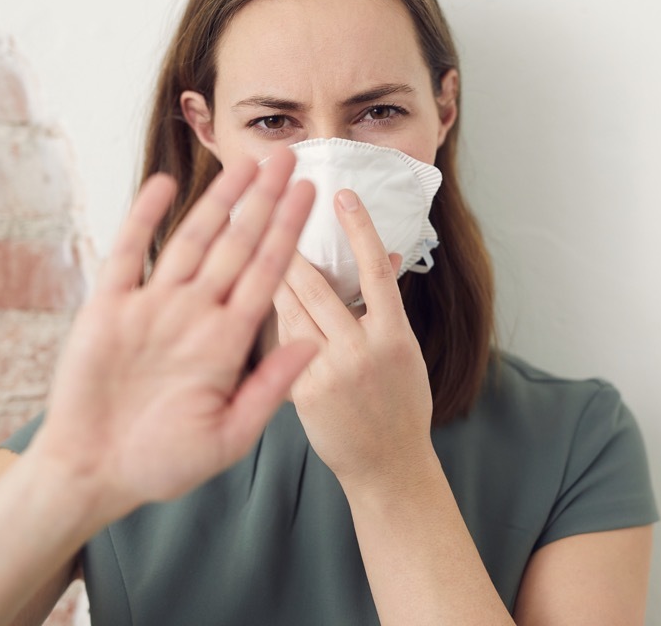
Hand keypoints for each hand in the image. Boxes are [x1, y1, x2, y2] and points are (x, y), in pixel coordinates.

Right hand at [30, 148, 318, 521]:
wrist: (93, 475)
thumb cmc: (162, 463)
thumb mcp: (228, 434)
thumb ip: (269, 387)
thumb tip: (313, 344)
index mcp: (227, 341)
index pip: (268, 273)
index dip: (289, 233)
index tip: (312, 196)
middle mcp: (195, 314)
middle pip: (237, 245)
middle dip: (264, 202)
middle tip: (290, 158)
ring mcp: (153, 307)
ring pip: (192, 240)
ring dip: (218, 201)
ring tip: (245, 163)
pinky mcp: (108, 308)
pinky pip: (130, 254)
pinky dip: (146, 218)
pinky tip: (166, 185)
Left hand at [273, 188, 434, 492]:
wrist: (386, 465)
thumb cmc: (401, 403)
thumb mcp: (407, 352)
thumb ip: (389, 305)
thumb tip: (386, 256)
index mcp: (392, 337)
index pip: (373, 272)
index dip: (358, 231)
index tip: (343, 195)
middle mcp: (359, 352)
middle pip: (318, 287)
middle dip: (292, 244)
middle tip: (273, 202)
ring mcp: (326, 373)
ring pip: (292, 312)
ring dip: (273, 274)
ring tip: (255, 236)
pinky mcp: (301, 392)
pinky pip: (279, 345)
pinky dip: (271, 317)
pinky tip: (253, 292)